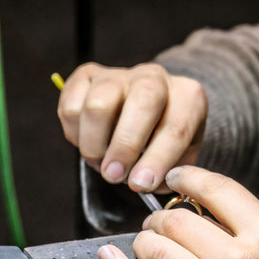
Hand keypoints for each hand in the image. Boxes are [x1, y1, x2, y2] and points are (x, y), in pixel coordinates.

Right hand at [57, 62, 206, 192]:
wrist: (144, 117)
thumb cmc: (163, 143)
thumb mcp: (179, 159)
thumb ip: (168, 173)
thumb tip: (143, 182)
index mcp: (187, 97)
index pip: (176, 126)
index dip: (157, 159)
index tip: (141, 184)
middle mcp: (155, 77)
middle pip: (141, 102)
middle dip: (124, 146)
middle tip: (114, 176)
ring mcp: (119, 74)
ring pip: (98, 105)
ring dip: (95, 145)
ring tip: (101, 165)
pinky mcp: (87, 76)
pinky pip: (71, 106)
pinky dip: (75, 135)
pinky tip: (88, 144)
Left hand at [97, 166, 258, 258]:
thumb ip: (245, 225)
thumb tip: (199, 208)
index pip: (215, 188)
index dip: (187, 176)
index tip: (176, 178)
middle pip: (177, 220)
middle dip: (161, 218)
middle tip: (160, 223)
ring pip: (156, 251)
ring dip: (143, 242)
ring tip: (148, 244)